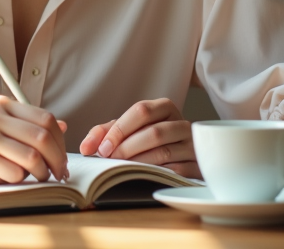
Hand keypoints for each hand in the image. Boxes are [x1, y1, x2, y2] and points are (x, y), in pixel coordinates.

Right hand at [0, 95, 68, 184]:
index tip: (62, 157)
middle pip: (41, 138)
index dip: (60, 140)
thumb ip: (28, 124)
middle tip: (60, 172)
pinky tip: (11, 178)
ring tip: (39, 177)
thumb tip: (63, 126)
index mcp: (1, 105)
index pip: (44, 118)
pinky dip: (19, 180)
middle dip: (57, 159)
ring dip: (41, 173)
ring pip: (31, 158)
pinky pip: (13, 173)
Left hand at [79, 98, 196, 176]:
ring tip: (121, 168)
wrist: (188, 155)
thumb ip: (106, 132)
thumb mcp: (131, 130)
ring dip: (137, 162)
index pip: (141, 111)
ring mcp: (192, 145)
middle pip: (153, 132)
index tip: (101, 148)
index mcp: (165, 107)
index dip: (119, 130)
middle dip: (126, 148)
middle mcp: (182, 123)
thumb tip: (85, 147)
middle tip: (109, 160)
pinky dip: (154, 174)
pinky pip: (174, 170)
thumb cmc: (152, 140)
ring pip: (163, 152)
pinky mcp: (197, 165)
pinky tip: (141, 176)